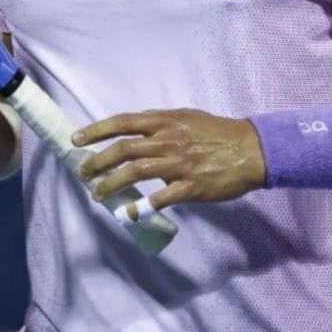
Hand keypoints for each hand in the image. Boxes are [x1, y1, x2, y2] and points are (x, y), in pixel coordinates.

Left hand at [74, 108, 266, 214]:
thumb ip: (163, 121)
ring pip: (135, 172)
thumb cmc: (221, 133)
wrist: (254, 150)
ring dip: (111, 184)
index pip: (124, 123)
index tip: (77, 140)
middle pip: (123, 149)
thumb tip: (137, 124)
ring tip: (98, 195)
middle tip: (83, 174)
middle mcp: (169, 140)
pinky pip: (160, 199)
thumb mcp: (190, 117)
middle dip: (97, 162)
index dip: (97, 130)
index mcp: (168, 122)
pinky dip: (140, 208)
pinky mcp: (190, 186)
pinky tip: (127, 214)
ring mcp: (179, 164)